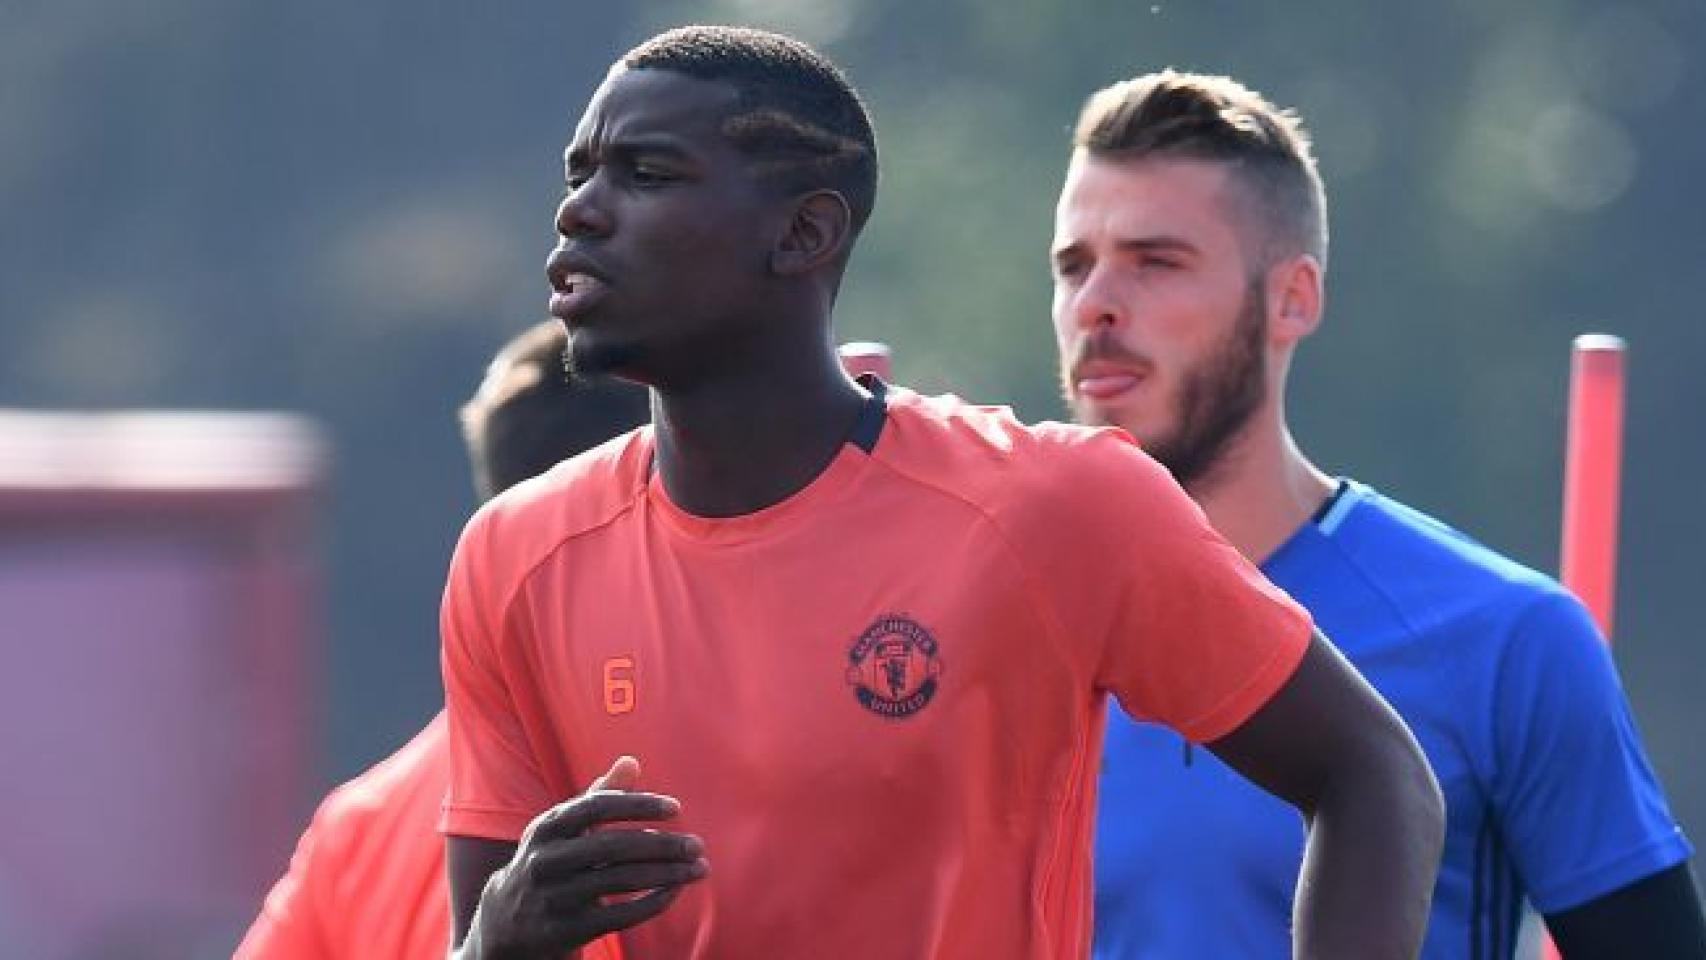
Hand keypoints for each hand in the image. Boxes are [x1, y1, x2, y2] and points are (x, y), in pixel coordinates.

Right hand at [472, 757, 707, 958]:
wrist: (504, 927)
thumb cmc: (549, 864)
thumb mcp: (562, 830)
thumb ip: (597, 796)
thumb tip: (631, 761)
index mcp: (546, 827)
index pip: (596, 807)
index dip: (638, 805)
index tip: (675, 808)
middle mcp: (545, 860)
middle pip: (613, 847)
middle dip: (662, 845)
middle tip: (697, 845)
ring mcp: (553, 898)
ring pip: (621, 881)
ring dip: (667, 874)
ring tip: (698, 869)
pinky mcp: (564, 931)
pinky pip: (619, 915)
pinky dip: (652, 902)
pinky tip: (674, 892)